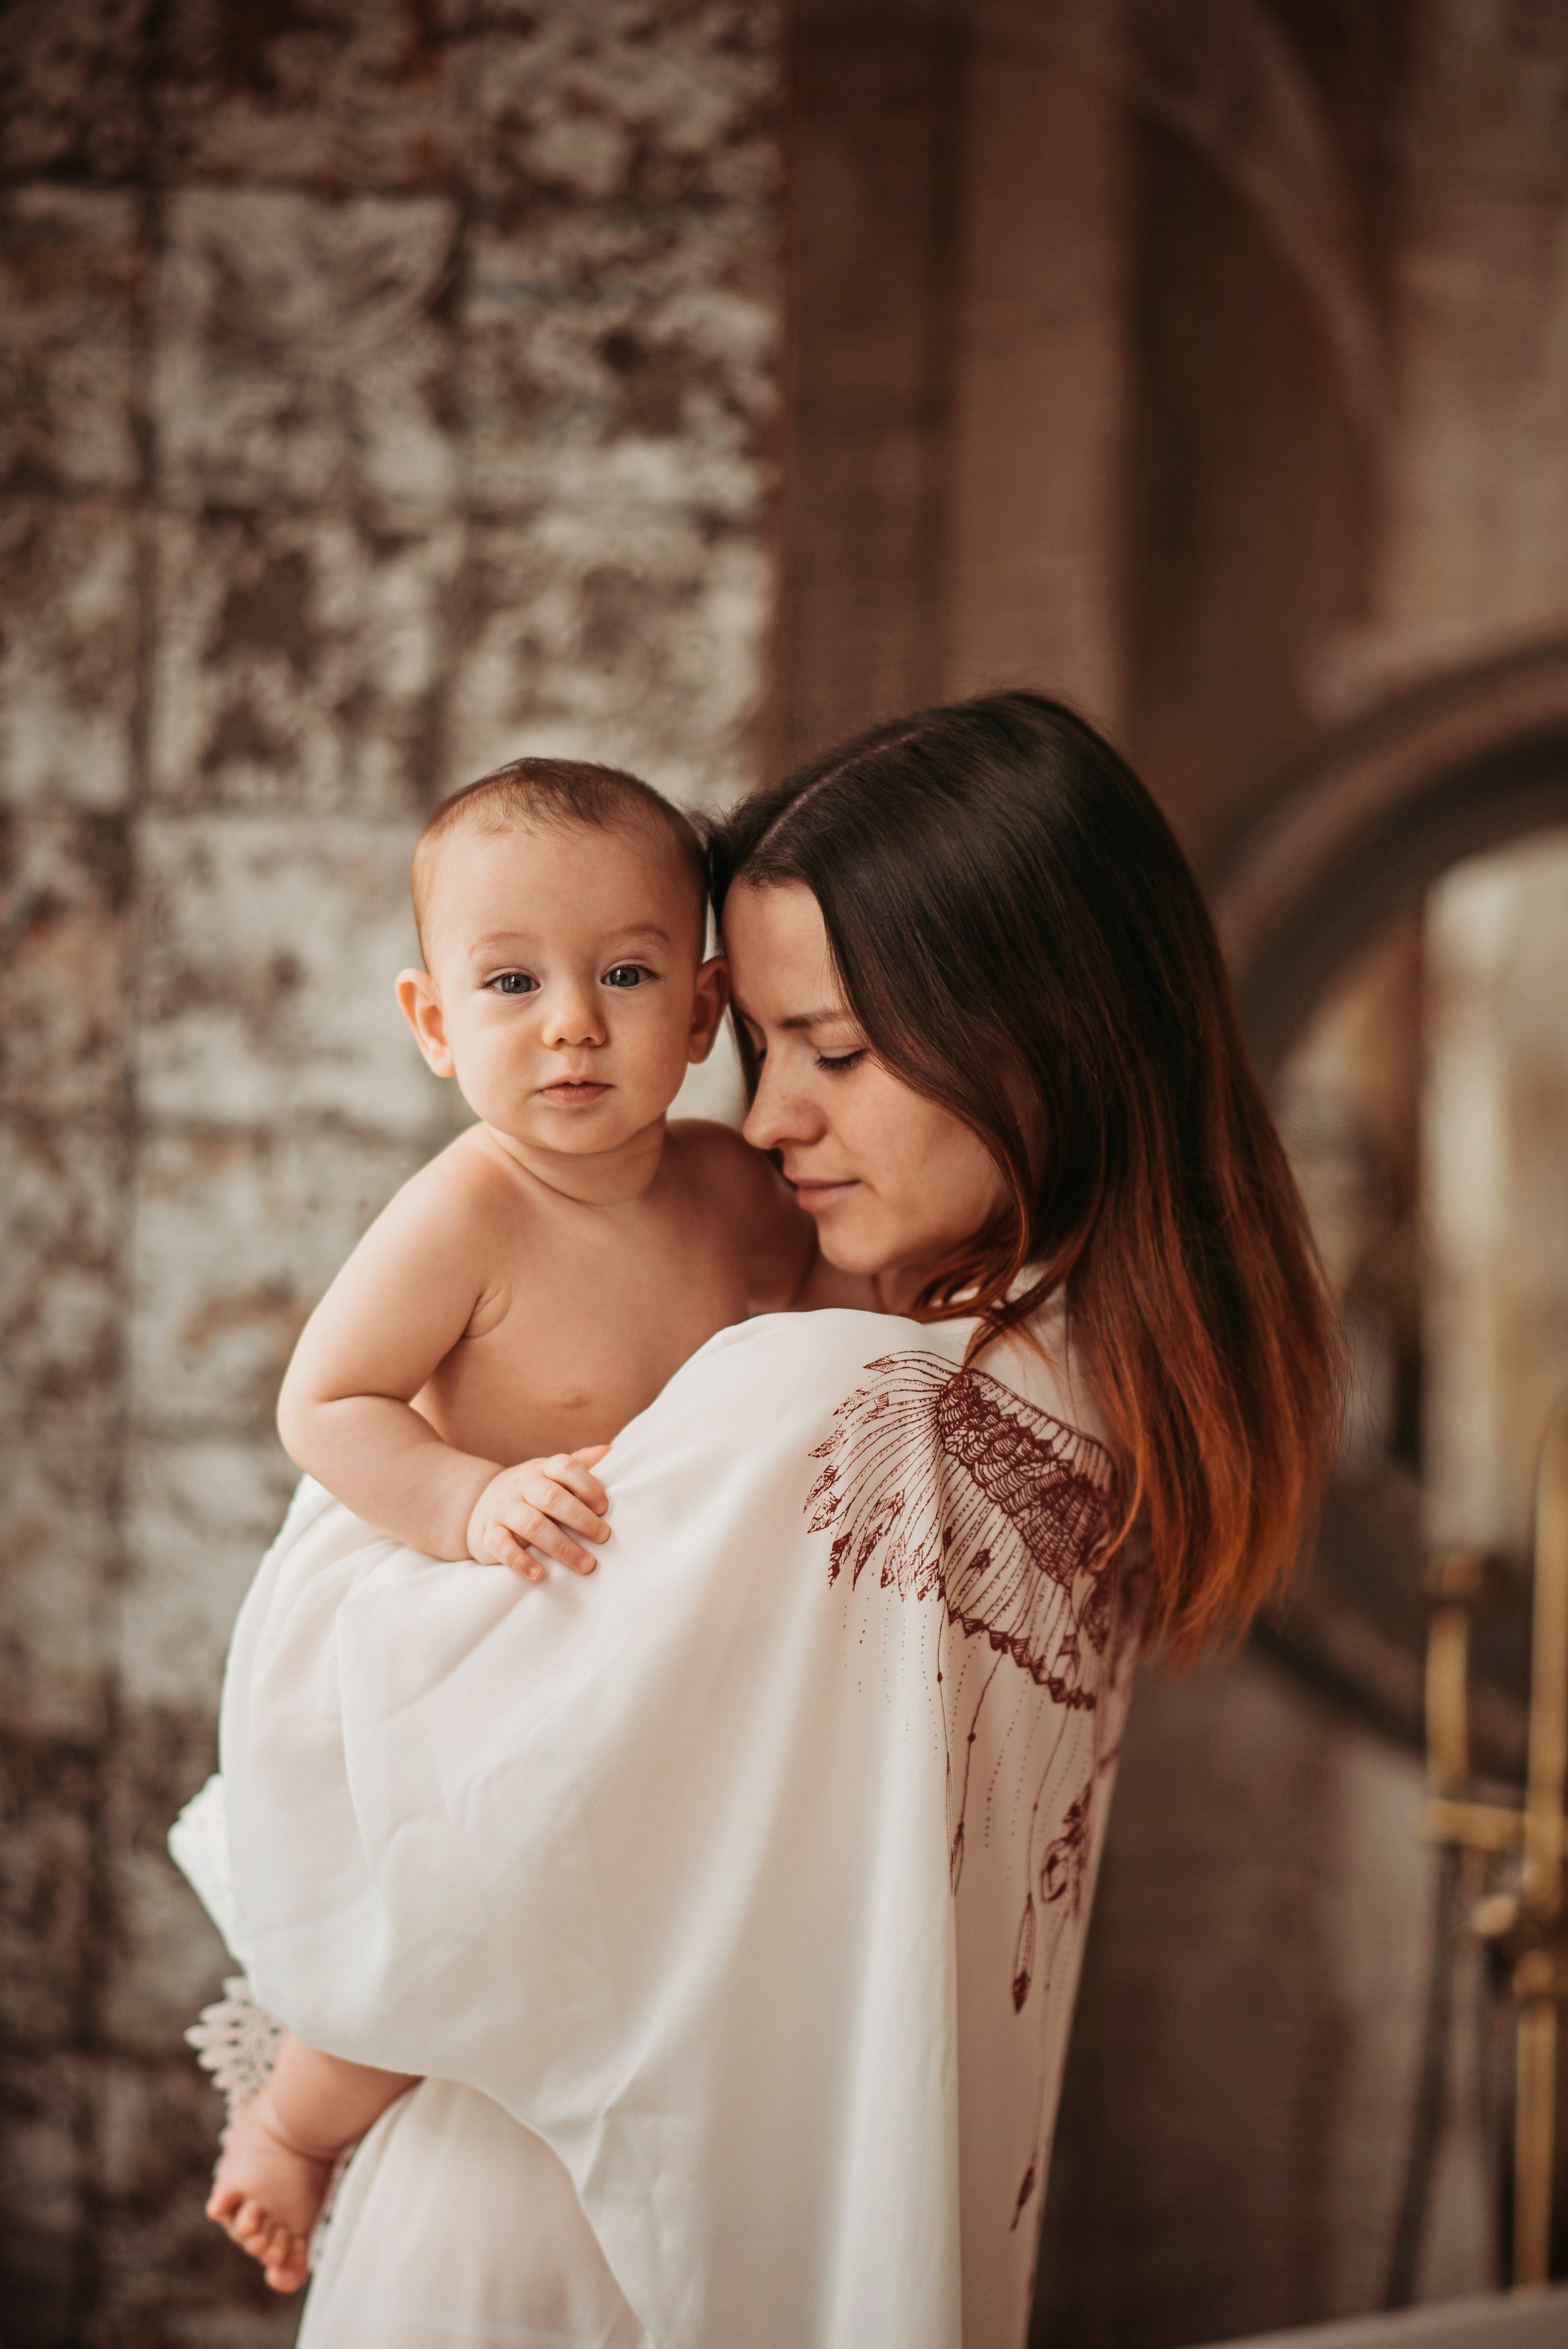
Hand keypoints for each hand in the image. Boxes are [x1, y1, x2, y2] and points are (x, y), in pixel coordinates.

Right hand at [466, 1447, 611, 1579]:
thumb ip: (577, 1465)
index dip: (588, 1485)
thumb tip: (608, 1450)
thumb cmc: (528, 1492)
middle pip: (552, 1498)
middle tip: (603, 1537)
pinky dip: (521, 1561)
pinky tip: (539, 1574)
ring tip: (585, 1564)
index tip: (605, 1508)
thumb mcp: (549, 1475)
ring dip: (562, 1546)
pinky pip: (502, 1547)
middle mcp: (521, 1485)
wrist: (478, 1504)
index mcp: (542, 1469)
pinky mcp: (488, 1534)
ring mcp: (503, 1509)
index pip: (566, 1467)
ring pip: (532, 1525)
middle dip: (581, 1519)